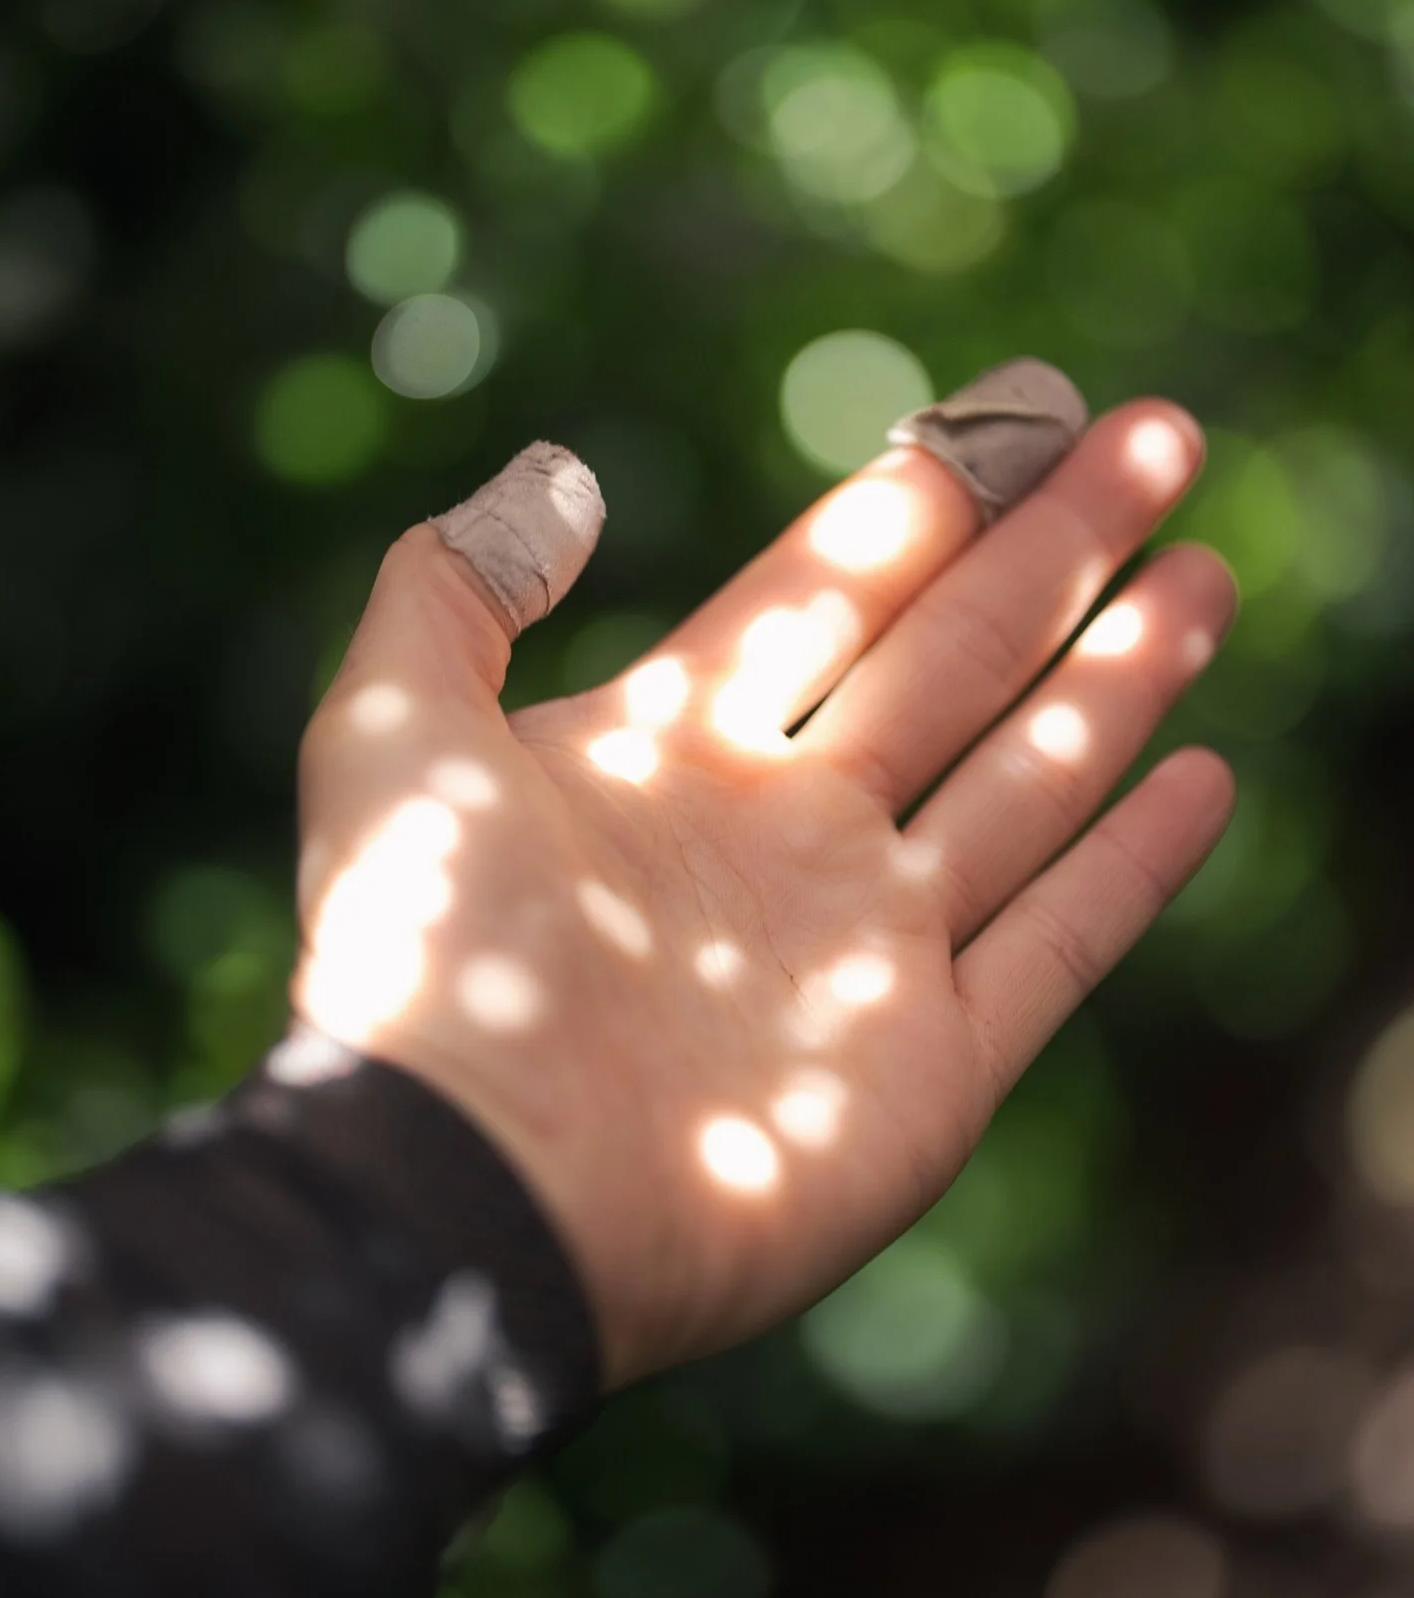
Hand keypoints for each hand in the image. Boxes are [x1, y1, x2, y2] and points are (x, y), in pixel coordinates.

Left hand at [290, 394, 1234, 1389]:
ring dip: (1121, 677)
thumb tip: (560, 476)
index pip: (834, 584)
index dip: (931, 491)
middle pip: (954, 656)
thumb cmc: (426, 967)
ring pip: (1027, 782)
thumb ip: (454, 588)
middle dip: (1058, 545)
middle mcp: (786, 833)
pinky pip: (1057, 946)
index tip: (1027, 401)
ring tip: (1206, 574)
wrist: (471, 1197)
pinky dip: (1133, 867)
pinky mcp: (929, 1068)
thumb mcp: (391, 733)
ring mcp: (866, 949)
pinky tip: (1205, 776)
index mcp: (676, 748)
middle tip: (1159, 434)